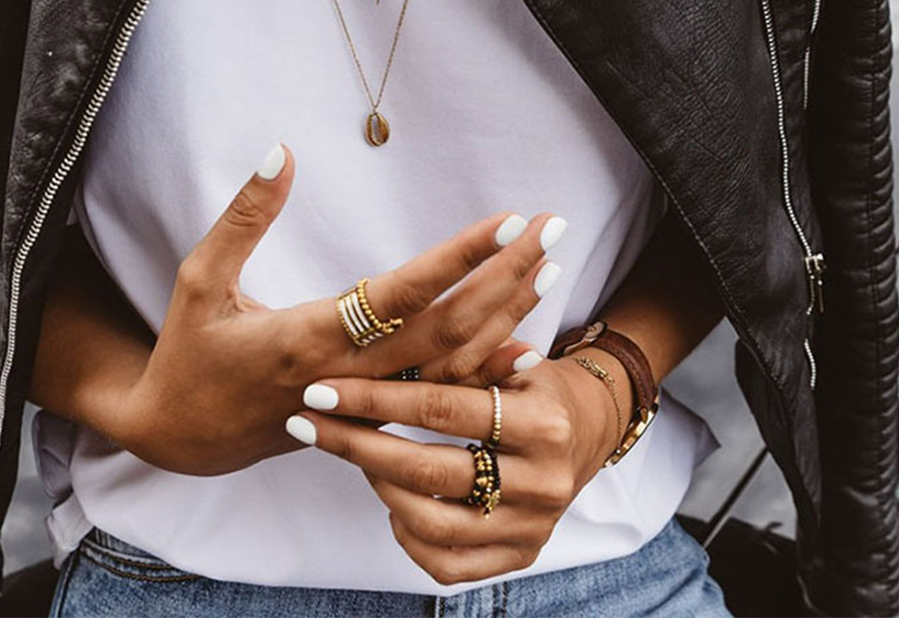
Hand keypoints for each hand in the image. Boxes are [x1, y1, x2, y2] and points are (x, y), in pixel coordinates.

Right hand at [113, 142, 567, 475]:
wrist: (179, 437)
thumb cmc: (188, 352)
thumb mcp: (198, 277)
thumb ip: (243, 217)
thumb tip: (278, 150)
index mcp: (307, 336)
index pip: (400, 294)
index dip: (458, 259)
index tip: (508, 222)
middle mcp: (348, 376)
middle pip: (446, 328)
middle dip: (505, 278)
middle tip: (554, 231)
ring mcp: (364, 404)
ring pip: (451, 365)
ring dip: (506, 315)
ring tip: (550, 269)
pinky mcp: (369, 418)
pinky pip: (439, 395)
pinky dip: (485, 371)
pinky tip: (526, 345)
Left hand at [284, 355, 628, 584]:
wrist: (590, 426)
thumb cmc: (533, 381)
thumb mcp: (508, 357)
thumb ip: (458, 356)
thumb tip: (380, 335)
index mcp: (540, 423)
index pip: (439, 409)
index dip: (374, 397)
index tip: (321, 389)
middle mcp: (542, 481)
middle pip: (427, 470)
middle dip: (355, 444)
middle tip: (308, 422)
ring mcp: (533, 527)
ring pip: (431, 524)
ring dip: (377, 487)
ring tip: (353, 454)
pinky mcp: (522, 555)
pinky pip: (448, 564)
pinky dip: (407, 535)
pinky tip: (390, 500)